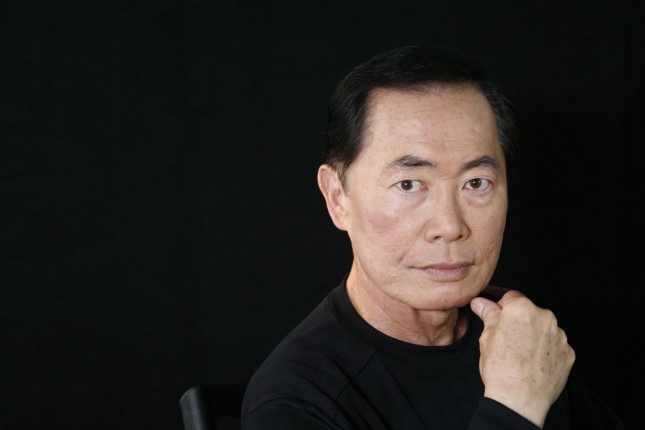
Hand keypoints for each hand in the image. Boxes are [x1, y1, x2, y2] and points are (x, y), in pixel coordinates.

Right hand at [470, 290, 574, 427]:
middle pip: (530, 312)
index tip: (498, 321)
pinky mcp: (568, 354)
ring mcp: (560, 336)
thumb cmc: (500, 369)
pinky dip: (546, 352)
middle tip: (507, 342)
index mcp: (522, 309)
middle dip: (520, 323)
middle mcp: (545, 317)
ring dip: (535, 336)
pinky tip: (534, 364)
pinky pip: (555, 346)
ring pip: (544, 329)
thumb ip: (488, 315)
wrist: (518, 400)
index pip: (511, 297)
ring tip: (522, 356)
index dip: (501, 309)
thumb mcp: (486, 337)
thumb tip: (481, 303)